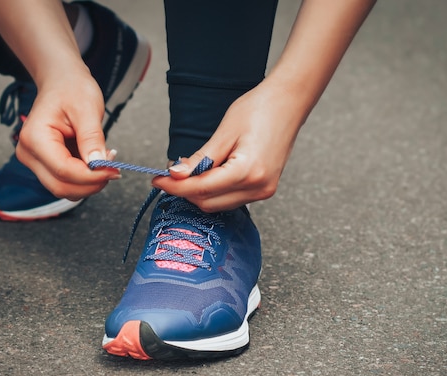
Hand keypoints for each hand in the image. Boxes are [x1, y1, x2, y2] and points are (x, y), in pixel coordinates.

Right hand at [15, 67, 119, 201]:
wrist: (61, 82)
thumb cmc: (72, 89)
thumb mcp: (87, 110)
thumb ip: (92, 139)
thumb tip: (100, 166)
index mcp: (35, 138)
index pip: (64, 171)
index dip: (92, 176)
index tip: (114, 170)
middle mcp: (28, 154)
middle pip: (61, 186)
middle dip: (91, 183)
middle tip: (113, 168)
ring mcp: (33, 161)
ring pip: (63, 188)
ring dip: (88, 182)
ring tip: (104, 160)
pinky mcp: (43, 165)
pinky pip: (65, 181)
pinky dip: (83, 178)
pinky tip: (94, 160)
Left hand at [152, 79, 305, 211]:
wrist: (289, 102)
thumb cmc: (260, 109)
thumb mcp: (224, 132)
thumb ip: (200, 159)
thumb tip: (176, 175)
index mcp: (248, 172)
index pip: (201, 189)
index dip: (175, 186)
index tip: (157, 179)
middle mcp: (258, 187)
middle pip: (208, 202)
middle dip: (184, 191)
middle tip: (168, 175)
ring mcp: (264, 191)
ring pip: (219, 204)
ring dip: (199, 192)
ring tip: (186, 173)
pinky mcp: (264, 189)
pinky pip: (231, 198)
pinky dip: (214, 191)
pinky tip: (206, 175)